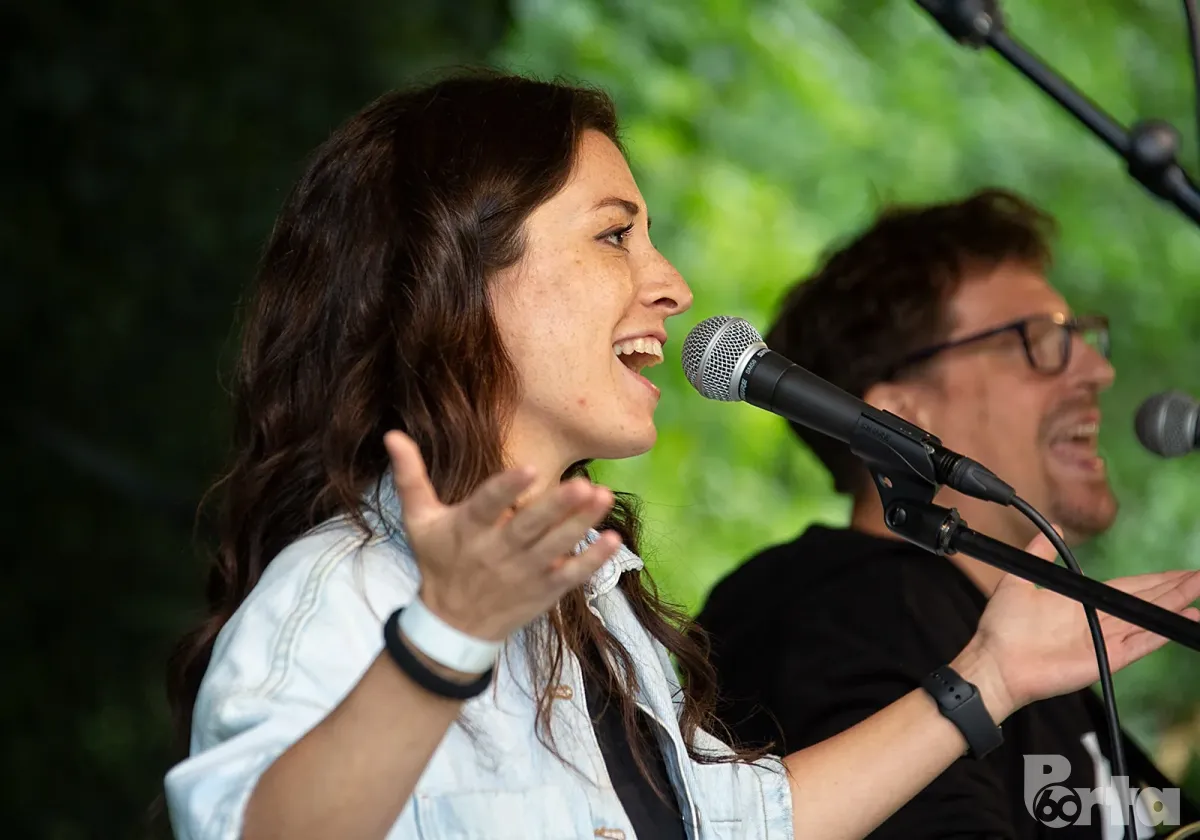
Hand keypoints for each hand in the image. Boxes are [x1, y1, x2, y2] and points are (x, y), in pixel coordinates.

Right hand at [383, 431, 619, 641]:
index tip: (528, 468)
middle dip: (556, 507)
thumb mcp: (419, 521)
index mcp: (468, 530)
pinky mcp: (544, 589)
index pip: (487, 506)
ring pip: (555, 547)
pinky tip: (614, 539)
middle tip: (583, 484)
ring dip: (581, 524)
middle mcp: (497, 552)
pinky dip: (593, 560)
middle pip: (529, 528)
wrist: (453, 625)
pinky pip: (572, 575)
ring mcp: (524, 572)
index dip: (506, 488)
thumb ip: (410, 477)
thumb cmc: (439, 563)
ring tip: (603, 497)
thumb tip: (392, 434)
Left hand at [963, 532, 1199, 719]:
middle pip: (1144, 601)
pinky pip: (1139, 644)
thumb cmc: (1002, 628)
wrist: (994, 661)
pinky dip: (1160, 633)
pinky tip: (1181, 622)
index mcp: (1081, 603)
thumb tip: (1053, 530)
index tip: (1179, 571)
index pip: (1128, 587)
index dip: (1154, 580)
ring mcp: (1104, 641)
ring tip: (1199, 594)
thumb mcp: (1020, 581)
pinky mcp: (1105, 659)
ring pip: (1147, 619)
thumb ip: (1040, 555)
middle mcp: (1097, 621)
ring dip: (1174, 607)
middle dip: (1174, 589)